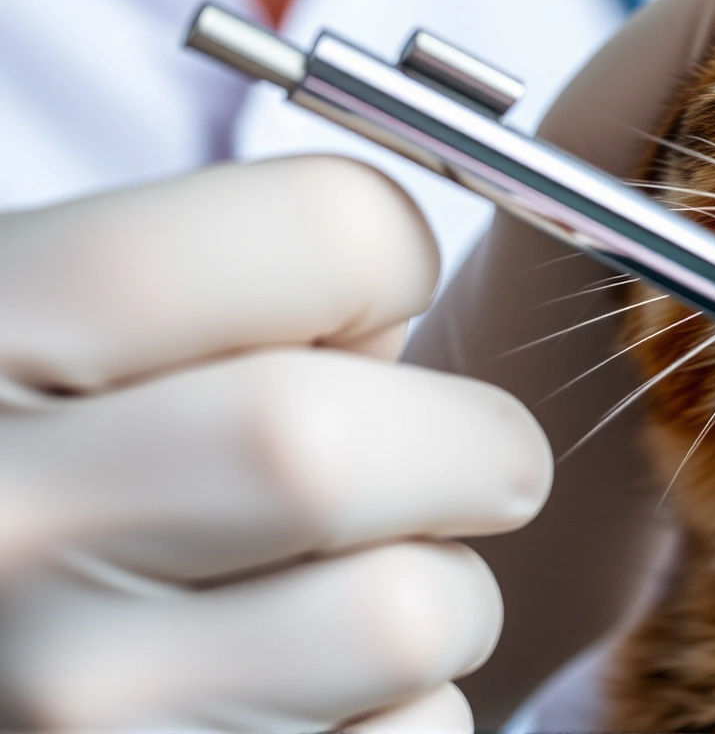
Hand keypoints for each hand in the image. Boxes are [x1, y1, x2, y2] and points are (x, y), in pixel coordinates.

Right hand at [0, 157, 550, 730]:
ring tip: (352, 591)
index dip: (390, 253)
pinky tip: (308, 696)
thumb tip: (408, 282)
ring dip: (444, 596)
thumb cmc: (62, 490)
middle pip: (334, 442)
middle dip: (461, 444)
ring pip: (408, 614)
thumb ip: (225, 293)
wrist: (10, 664)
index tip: (380, 292)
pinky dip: (406, 713)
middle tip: (469, 458)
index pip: (318, 229)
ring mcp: (68, 702)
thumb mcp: (70, 335)